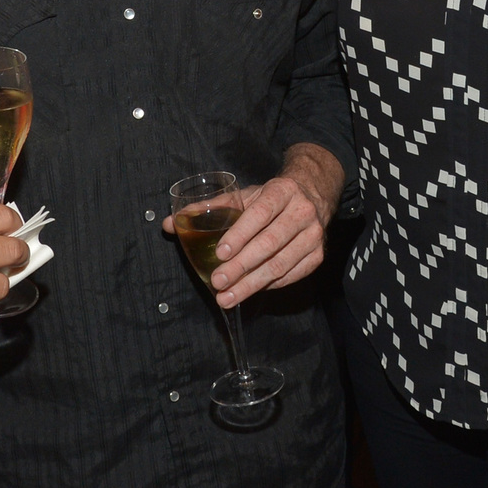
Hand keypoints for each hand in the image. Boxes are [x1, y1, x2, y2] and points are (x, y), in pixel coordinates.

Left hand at [162, 144, 342, 307]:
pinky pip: (291, 275)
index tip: (220, 253)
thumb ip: (208, 209)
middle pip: (270, 243)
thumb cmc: (271, 198)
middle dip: (241, 266)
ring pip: (280, 264)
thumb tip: (169, 224)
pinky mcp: (317, 255)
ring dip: (252, 284)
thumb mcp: (244, 195)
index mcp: (282, 191)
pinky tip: (249, 291)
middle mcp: (302, 212)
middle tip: (218, 281)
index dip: (240, 234)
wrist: (312, 194)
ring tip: (228, 296)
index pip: (260, 214)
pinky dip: (268, 286)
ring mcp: (313, 235)